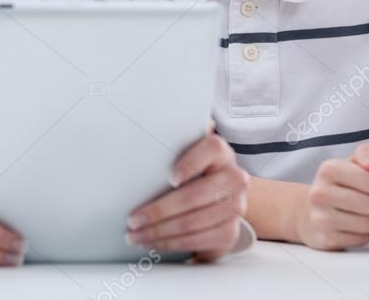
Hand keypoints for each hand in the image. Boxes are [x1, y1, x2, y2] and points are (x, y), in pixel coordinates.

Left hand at [126, 132, 248, 262]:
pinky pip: (198, 241)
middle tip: (133, 220)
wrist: (222, 196)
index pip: (212, 149)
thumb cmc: (194, 171)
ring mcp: (235, 207)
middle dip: (158, 211)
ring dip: (159, 232)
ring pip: (193, 223)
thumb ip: (176, 139)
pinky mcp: (229, 232)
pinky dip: (172, 244)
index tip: (171, 178)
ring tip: (136, 235)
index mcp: (220, 153)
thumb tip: (153, 124)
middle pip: (194, 195)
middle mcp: (234, 178)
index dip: (191, 163)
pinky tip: (155, 243)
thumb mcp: (187, 152)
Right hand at [297, 143, 368, 249]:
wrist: (309, 212)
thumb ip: (368, 155)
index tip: (368, 185)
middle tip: (363, 201)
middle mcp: (319, 193)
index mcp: (327, 169)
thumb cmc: (340, 185)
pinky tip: (350, 227)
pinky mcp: (326, 239)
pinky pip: (362, 239)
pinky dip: (362, 234)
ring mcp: (320, 218)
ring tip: (358, 214)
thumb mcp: (351, 163)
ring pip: (368, 224)